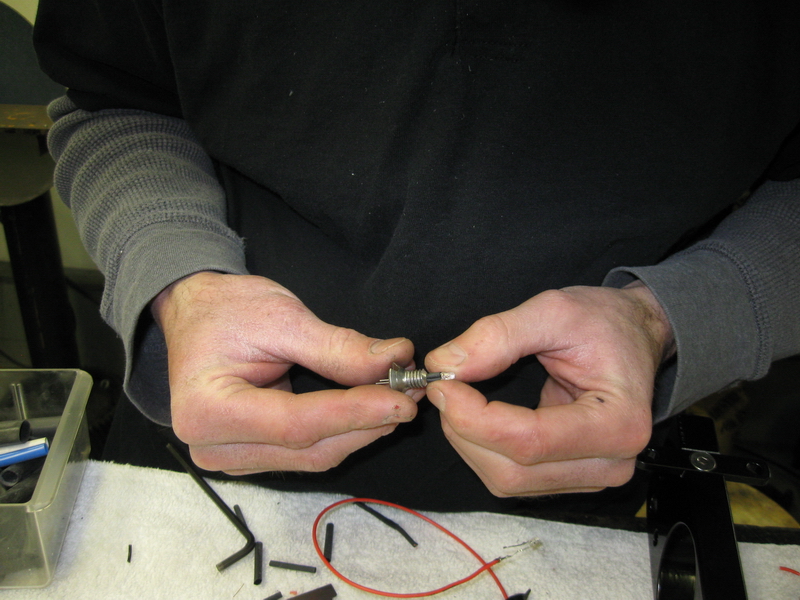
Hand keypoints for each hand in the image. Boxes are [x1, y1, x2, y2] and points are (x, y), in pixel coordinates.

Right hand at [152, 271, 418, 473]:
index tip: (402, 398)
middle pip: (308, 447)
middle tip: (410, 394)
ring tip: (398, 397)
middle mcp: (214, 447)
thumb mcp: (282, 318)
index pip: (296, 424)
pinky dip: (342, 431)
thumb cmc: (226, 309)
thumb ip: (338, 348)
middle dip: (367, 422)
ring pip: (312, 455)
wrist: (195, 313)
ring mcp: (231, 457)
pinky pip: (305, 452)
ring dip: (361, 429)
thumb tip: (394, 360)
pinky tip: (371, 409)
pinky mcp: (250, 455)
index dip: (355, 413)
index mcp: (208, 411)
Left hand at [424, 283, 674, 496]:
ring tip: (460, 396)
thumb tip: (445, 364)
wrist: (633, 336)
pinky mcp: (568, 477)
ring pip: (506, 480)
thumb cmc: (604, 323)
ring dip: (468, 441)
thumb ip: (497, 336)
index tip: (444, 383)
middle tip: (445, 385)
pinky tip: (476, 415)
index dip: (474, 417)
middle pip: (514, 470)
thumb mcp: (554, 310)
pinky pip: (510, 477)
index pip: (531, 441)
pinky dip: (480, 448)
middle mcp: (610, 463)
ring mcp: (590, 476)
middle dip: (465, 430)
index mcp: (619, 424)